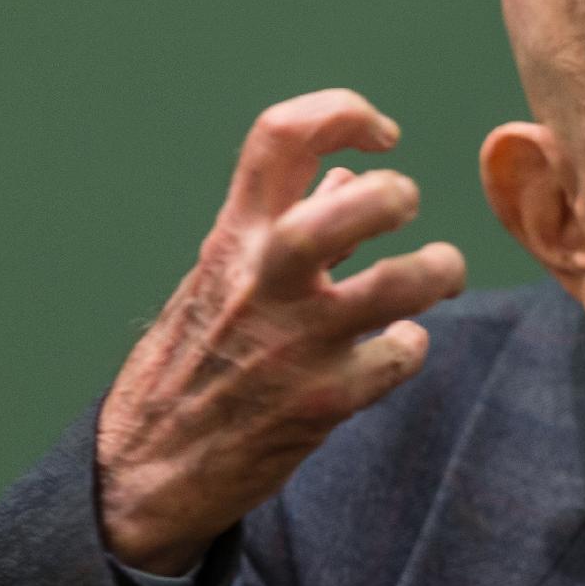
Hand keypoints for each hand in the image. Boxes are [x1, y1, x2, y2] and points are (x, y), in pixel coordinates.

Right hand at [95, 89, 466, 574]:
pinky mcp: (318, 405)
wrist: (143, 470)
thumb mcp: (221, 279)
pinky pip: (396, 360)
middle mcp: (260, 283)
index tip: (381, 134)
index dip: (342, 115)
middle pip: (338, 215)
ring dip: (434, 272)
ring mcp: (291, 345)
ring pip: (392, 288)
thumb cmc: (189, 362)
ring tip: (441, 273)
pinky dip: (410, 347)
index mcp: (233, 240)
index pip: (278, 139)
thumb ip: (282, 226)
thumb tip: (342, 177)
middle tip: (409, 205)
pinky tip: (399, 347)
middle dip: (393, 196)